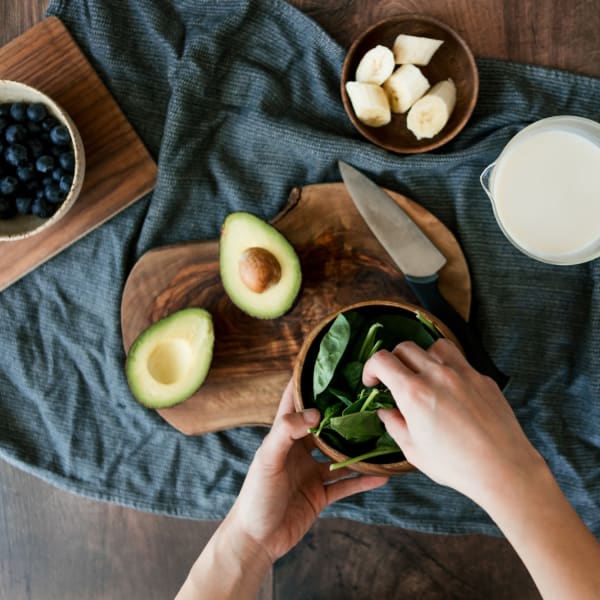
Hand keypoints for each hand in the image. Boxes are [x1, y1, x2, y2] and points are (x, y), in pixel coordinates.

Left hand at [176, 381, 387, 599]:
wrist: (257, 540)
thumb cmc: (255, 496)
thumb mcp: (268, 460)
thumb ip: (287, 433)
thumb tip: (315, 413)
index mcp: (283, 436)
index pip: (295, 402)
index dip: (308, 384)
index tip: (329, 366)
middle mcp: (299, 451)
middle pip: (324, 427)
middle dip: (342, 414)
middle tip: (367, 398)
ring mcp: (311, 473)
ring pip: (339, 456)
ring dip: (357, 448)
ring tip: (381, 435)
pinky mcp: (320, 495)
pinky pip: (345, 485)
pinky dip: (363, 480)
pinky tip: (382, 475)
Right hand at [363, 339, 541, 507]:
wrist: (504, 469)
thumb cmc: (456, 465)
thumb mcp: (413, 450)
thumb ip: (394, 424)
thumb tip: (386, 411)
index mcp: (414, 392)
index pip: (382, 360)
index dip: (370, 368)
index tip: (372, 382)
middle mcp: (437, 375)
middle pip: (405, 347)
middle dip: (393, 361)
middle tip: (394, 380)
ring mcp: (463, 373)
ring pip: (435, 346)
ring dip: (422, 356)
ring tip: (424, 376)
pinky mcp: (483, 379)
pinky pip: (460, 362)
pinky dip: (448, 369)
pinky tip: (451, 391)